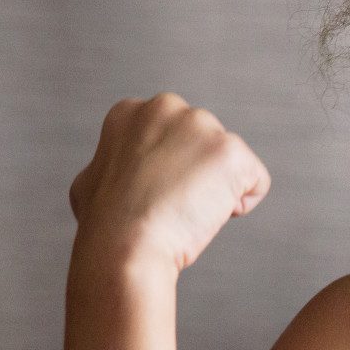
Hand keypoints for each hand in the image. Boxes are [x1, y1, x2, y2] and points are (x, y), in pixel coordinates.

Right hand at [68, 92, 271, 272]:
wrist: (125, 242)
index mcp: (133, 111)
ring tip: (184, 208)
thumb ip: (115, 164)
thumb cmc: (106, 223)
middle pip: (205, 146)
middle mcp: (168, 107)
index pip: (175, 139)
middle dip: (196, 176)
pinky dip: (241, 204)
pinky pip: (256, 181)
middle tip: (169, 202)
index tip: (149, 191)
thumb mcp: (92, 180)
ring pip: (229, 164)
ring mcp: (202, 125)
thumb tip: (120, 171)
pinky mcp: (231, 151)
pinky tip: (209, 214)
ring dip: (217, 190)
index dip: (166, 173)